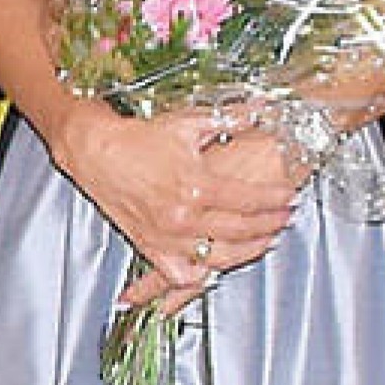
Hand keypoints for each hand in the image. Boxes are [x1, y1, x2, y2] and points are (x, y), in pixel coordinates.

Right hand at [50, 103, 301, 308]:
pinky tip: (216, 265)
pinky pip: (181, 273)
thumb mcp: (188, 124)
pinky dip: (200, 275)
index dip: (276, 198)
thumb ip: (229, 120)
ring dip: (248, 251)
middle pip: (242, 230)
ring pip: (219, 257)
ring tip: (264, 240)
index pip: (251, 199)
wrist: (95, 150)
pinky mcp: (150, 246)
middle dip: (270, 224)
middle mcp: (184, 217)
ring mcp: (167, 236)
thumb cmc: (138, 137)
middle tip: (285, 217)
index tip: (289, 195)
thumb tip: (259, 109)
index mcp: (197, 185)